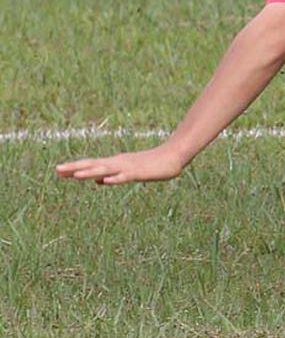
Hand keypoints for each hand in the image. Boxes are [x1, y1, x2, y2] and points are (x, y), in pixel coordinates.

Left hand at [55, 146, 186, 184]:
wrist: (173, 155)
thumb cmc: (152, 164)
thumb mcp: (129, 172)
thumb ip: (113, 176)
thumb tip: (98, 181)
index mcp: (115, 163)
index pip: (91, 165)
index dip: (74, 168)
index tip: (57, 171)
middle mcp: (118, 163)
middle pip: (94, 165)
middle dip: (75, 168)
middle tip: (57, 170)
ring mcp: (128, 167)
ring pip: (106, 170)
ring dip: (90, 173)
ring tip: (75, 175)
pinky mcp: (139, 172)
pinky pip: (125, 176)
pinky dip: (115, 179)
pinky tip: (105, 182)